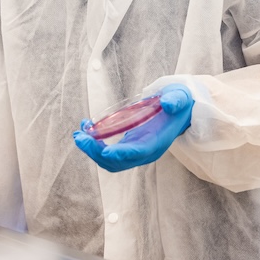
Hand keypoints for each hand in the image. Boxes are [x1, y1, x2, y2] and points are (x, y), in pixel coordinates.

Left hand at [73, 84, 193, 171]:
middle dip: (97, 153)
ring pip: (111, 161)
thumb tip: (168, 104)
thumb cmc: (178, 103)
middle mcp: (146, 152)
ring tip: (79, 135)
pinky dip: (95, 146)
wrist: (180, 111)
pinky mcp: (129, 147)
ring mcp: (136, 151)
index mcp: (157, 142)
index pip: (138, 153)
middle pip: (119, 162)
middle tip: (80, 137)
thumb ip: (176, 100)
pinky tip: (86, 131)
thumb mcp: (180, 97)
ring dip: (92, 152)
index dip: (121, 154)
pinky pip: (109, 154)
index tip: (104, 151)